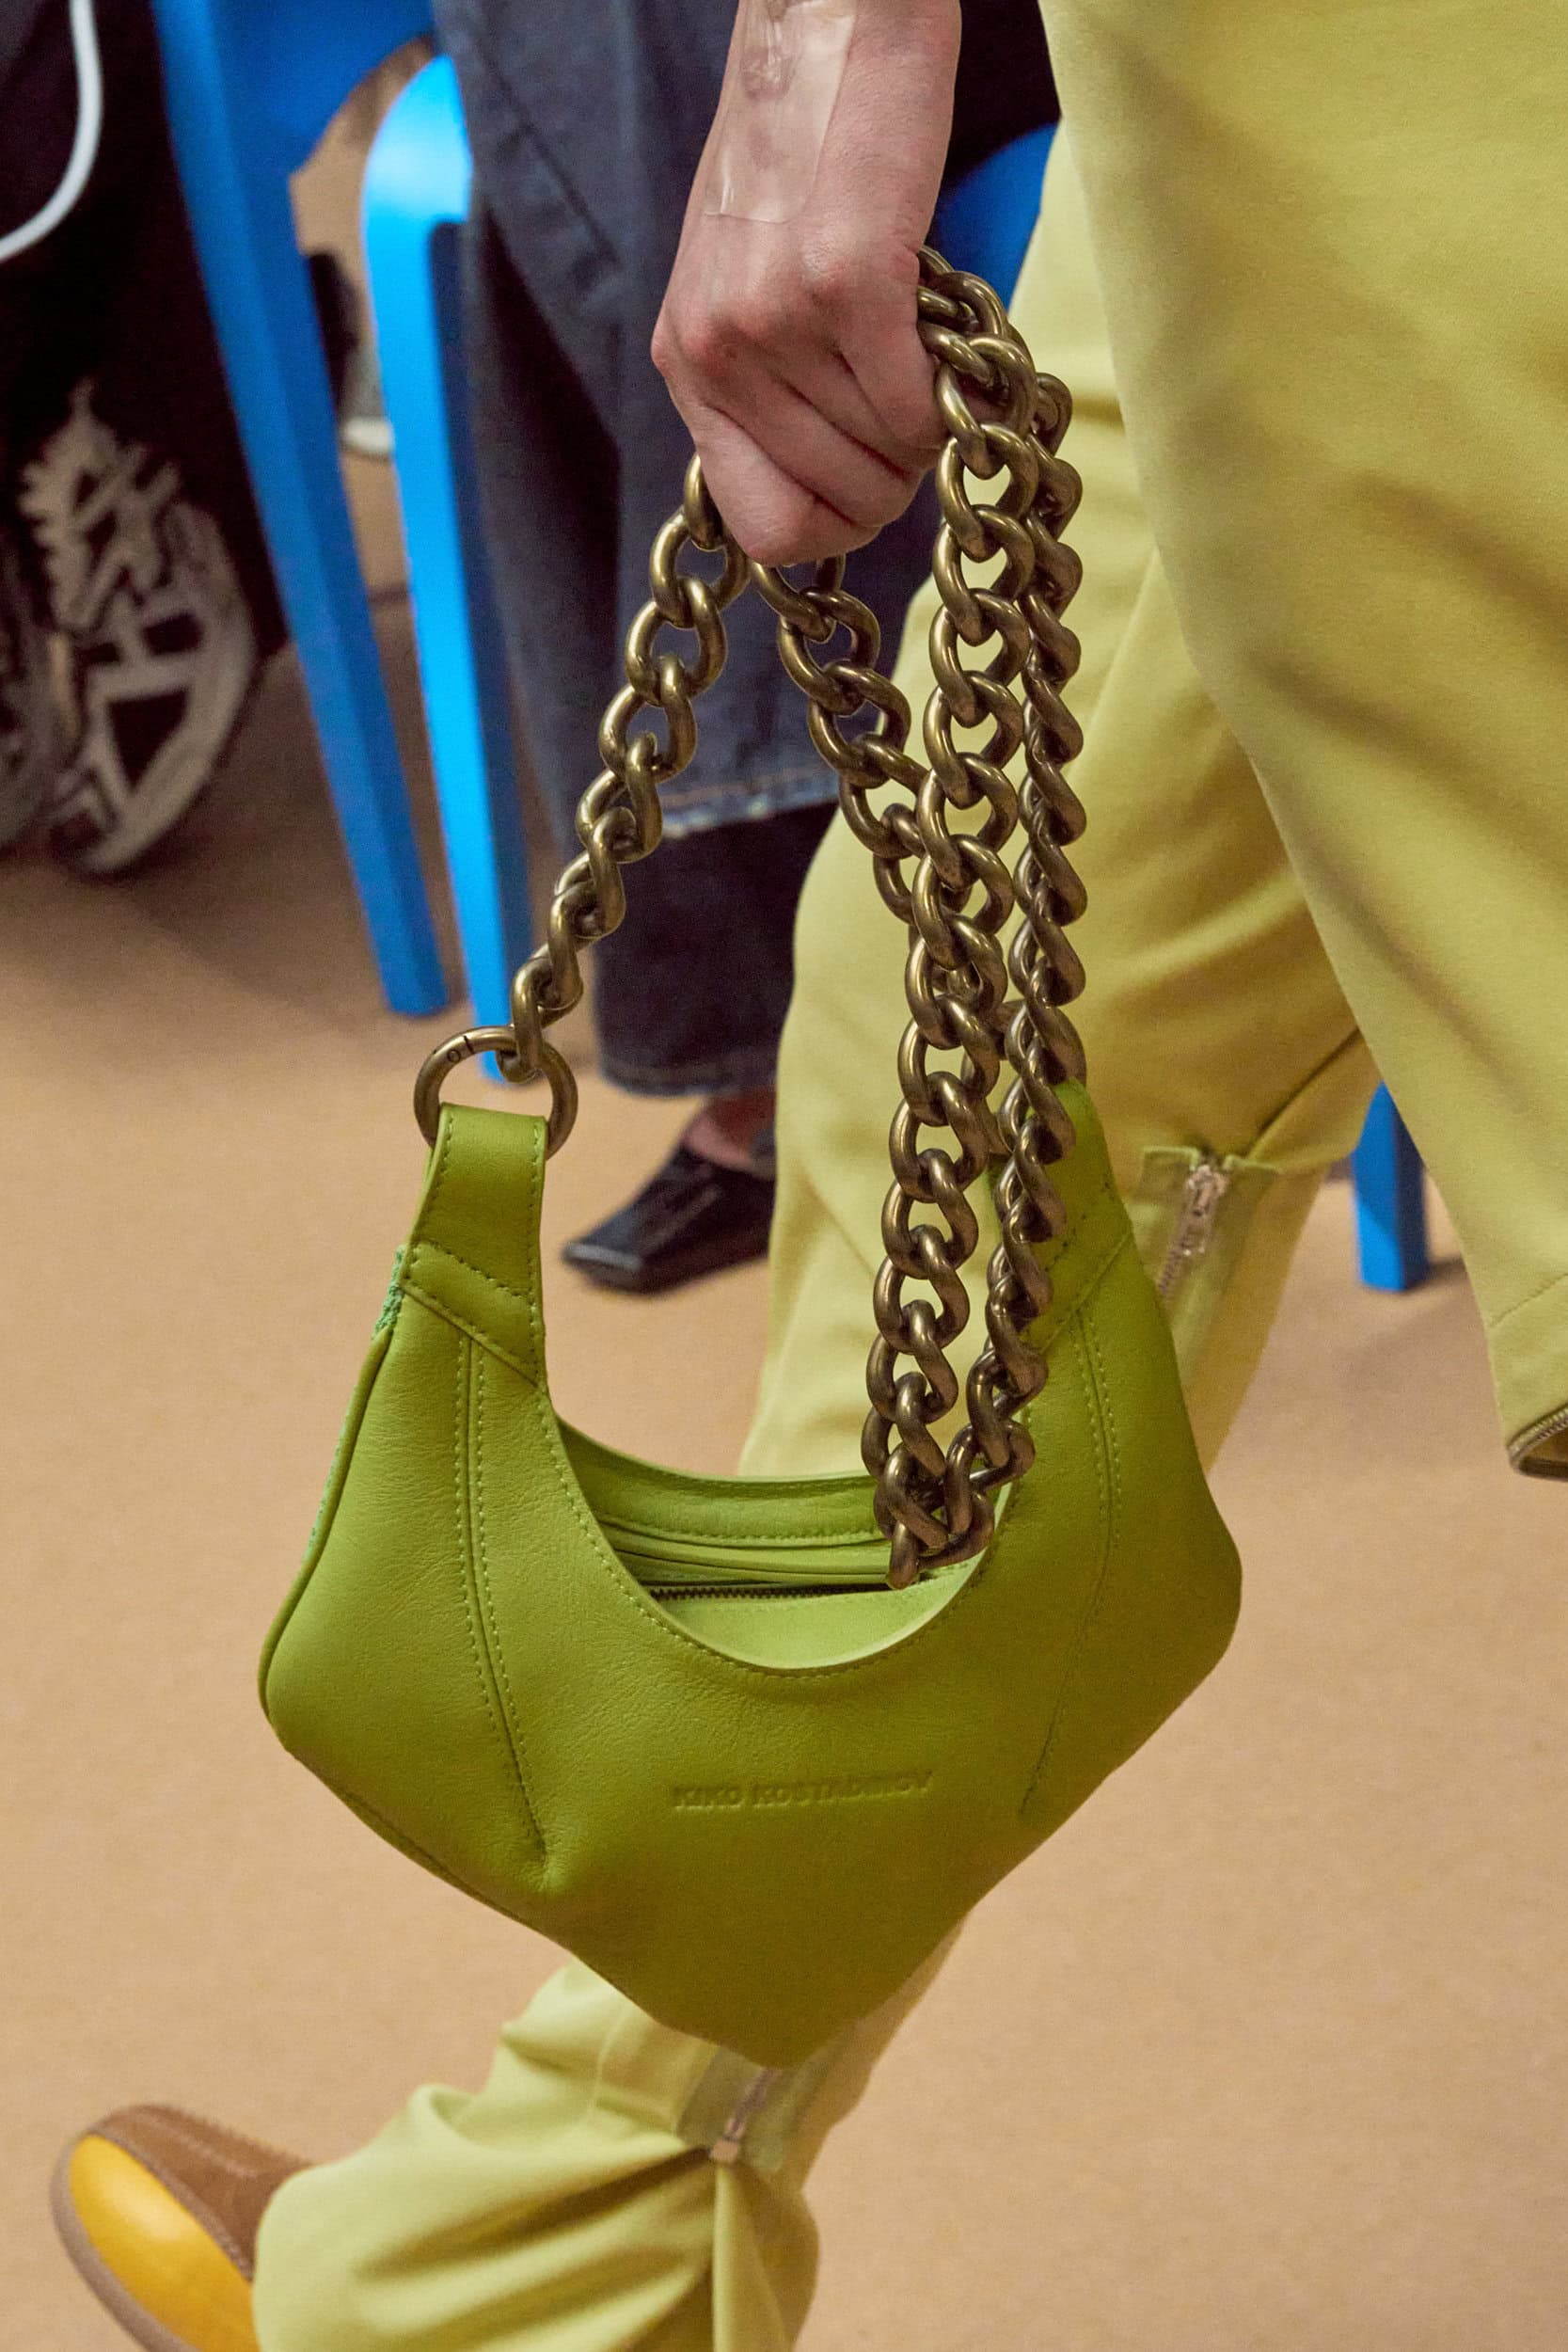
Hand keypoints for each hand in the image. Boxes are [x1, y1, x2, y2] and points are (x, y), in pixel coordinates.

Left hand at [653, 0, 960, 564]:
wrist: (825, 20)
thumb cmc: (803, 149)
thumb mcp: (747, 282)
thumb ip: (770, 382)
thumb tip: (838, 484)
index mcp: (687, 363)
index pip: (764, 530)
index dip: (837, 524)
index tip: (871, 476)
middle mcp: (716, 354)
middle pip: (843, 502)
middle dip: (900, 469)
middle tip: (916, 393)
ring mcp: (774, 323)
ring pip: (889, 458)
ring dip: (929, 417)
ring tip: (919, 334)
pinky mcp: (844, 283)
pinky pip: (918, 408)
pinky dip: (951, 389)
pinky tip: (943, 332)